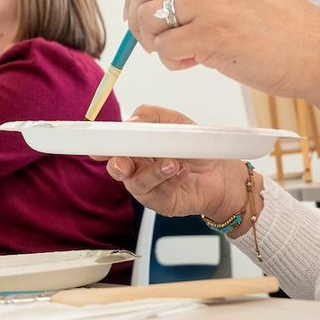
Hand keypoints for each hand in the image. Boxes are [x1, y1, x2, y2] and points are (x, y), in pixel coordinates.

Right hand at [99, 105, 244, 219]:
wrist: (222, 171)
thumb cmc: (196, 147)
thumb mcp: (175, 122)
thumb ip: (152, 116)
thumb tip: (132, 121)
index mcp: (136, 148)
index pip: (113, 148)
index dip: (102, 148)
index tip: (97, 149)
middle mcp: (138, 169)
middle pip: (117, 169)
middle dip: (118, 165)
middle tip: (125, 163)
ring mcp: (149, 188)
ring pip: (138, 183)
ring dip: (154, 171)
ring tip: (173, 163)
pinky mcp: (162, 203)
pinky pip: (159, 193)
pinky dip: (171, 179)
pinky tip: (183, 170)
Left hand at [123, 0, 319, 95]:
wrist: (319, 53)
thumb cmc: (287, 30)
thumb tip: (164, 4)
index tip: (136, 9)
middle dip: (136, 18)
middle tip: (148, 40)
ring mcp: (210, 4)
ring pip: (149, 19)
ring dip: (154, 42)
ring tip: (180, 54)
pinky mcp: (210, 35)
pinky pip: (165, 47)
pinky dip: (170, 60)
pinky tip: (193, 63)